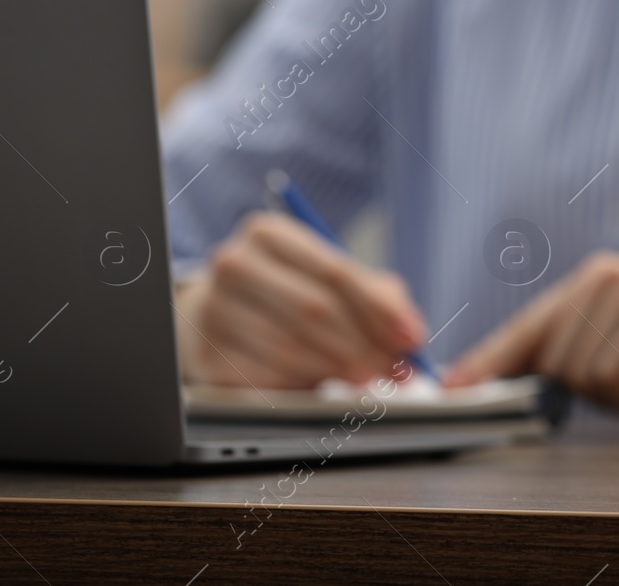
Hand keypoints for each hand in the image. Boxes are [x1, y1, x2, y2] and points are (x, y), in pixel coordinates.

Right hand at [175, 211, 427, 387]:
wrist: (220, 310)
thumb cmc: (289, 289)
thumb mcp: (331, 275)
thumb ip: (377, 296)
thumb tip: (410, 334)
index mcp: (268, 233)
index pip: (335, 271)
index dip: (380, 308)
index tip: (412, 337)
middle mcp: (234, 264)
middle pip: (313, 310)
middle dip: (363, 344)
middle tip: (394, 368)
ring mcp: (214, 310)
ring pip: (290, 347)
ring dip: (339, 370)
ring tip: (370, 379)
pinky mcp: (207, 356)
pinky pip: (267, 377)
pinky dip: (304, 385)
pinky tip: (325, 384)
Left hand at [444, 251, 618, 413]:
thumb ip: (573, 361)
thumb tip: (505, 387)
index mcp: (592, 281)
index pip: (528, 328)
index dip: (489, 363)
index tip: (451, 389)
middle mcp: (605, 276)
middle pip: (554, 366)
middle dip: (595, 396)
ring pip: (582, 378)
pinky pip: (615, 382)